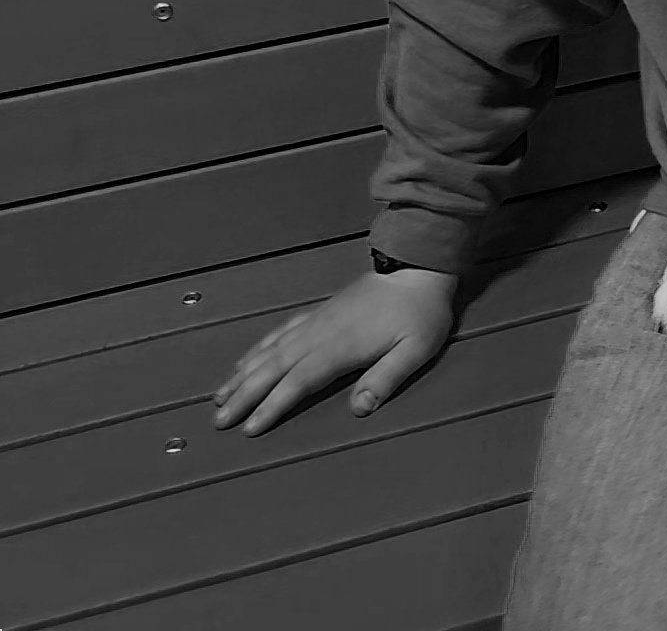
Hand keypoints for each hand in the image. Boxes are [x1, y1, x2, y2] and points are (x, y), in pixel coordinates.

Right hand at [212, 266, 458, 435]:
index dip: (272, 405)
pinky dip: (258, 349)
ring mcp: (317, 321)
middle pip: (274, 368)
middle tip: (218, 420)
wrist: (417, 265)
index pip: (299, 381)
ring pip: (271, 350)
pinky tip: (244, 360)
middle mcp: (320, 333)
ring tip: (219, 396)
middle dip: (244, 395)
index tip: (248, 429)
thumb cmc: (420, 313)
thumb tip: (358, 410)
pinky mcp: (319, 312)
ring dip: (243, 374)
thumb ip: (386, 378)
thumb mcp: (415, 349)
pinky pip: (280, 332)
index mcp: (341, 346)